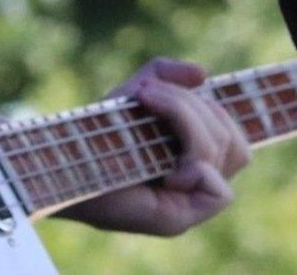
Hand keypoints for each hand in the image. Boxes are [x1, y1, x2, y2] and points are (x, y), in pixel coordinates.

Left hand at [55, 58, 250, 236]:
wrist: (60, 158)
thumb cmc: (96, 131)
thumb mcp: (134, 93)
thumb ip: (166, 75)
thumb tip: (203, 74)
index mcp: (193, 156)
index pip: (236, 138)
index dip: (224, 113)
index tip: (196, 86)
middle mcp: (195, 184)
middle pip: (233, 141)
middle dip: (191, 106)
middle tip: (147, 94)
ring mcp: (187, 205)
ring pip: (225, 155)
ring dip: (186, 118)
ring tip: (145, 101)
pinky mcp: (175, 221)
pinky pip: (220, 193)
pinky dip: (196, 164)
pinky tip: (163, 160)